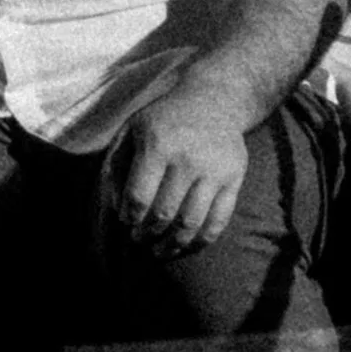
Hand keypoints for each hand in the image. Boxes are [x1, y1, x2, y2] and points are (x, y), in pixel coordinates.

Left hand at [109, 81, 250, 256]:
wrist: (214, 100)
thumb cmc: (164, 120)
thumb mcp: (132, 130)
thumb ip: (117, 165)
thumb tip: (116, 207)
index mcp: (158, 144)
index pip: (138, 197)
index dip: (129, 218)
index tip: (126, 223)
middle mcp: (188, 158)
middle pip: (164, 214)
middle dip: (147, 234)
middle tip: (140, 240)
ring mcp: (214, 170)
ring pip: (191, 224)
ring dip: (172, 245)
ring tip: (160, 251)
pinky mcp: (234, 179)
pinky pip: (218, 221)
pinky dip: (201, 241)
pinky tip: (186, 246)